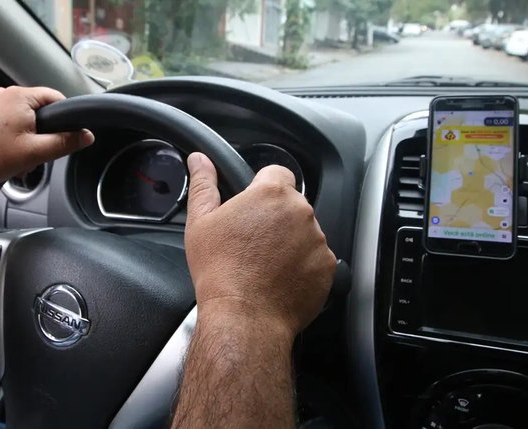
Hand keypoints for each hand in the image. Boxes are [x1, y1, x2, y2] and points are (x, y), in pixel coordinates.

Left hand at [0, 86, 93, 188]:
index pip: (56, 98)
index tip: (68, 137)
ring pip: (25, 120)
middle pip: (41, 111)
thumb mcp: (35, 152)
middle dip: (45, 135)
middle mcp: (5, 95)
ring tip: (21, 161)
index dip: (67, 119)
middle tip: (39, 155)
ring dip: (29, 141)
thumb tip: (87, 136)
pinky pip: (10, 125)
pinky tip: (9, 158)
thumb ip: (65, 142)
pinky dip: (15, 141)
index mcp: (19, 96)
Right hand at [184, 152, 335, 337]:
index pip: (276, 173)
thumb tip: (200, 161)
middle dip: (275, 217)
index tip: (252, 206)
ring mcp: (318, 240)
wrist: (244, 317)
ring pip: (304, 231)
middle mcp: (300, 212)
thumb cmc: (221, 271)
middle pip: (291, 204)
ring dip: (290, 241)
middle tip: (252, 241)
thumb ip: (203, 184)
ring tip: (264, 263)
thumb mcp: (201, 222)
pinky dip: (302, 265)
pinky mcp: (327, 267)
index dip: (262, 187)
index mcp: (271, 194)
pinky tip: (279, 277)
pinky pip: (316, 258)